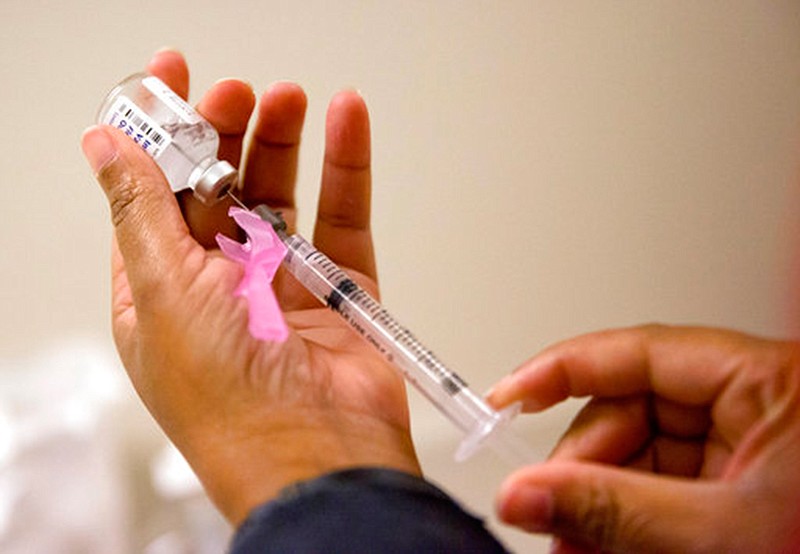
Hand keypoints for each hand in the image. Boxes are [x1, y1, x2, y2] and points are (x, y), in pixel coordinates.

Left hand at [81, 50, 419, 524]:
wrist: (315, 453)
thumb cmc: (227, 399)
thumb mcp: (163, 291)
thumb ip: (138, 210)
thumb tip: (101, 146)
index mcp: (162, 290)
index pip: (153, 195)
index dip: (159, 135)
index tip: (171, 77)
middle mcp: (220, 285)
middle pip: (219, 189)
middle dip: (224, 135)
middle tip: (237, 93)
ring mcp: (282, 286)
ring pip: (282, 197)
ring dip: (283, 143)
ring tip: (288, 97)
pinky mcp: (339, 289)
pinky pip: (343, 217)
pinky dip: (346, 167)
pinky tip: (346, 121)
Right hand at [488, 324, 799, 552]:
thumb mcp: (720, 533)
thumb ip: (613, 510)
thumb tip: (526, 492)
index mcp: (766, 381)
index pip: (637, 351)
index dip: (561, 369)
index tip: (507, 398)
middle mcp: (753, 403)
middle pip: (631, 408)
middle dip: (583, 466)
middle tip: (547, 512)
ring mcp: (745, 444)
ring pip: (641, 453)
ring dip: (600, 501)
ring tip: (574, 544)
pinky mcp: (740, 483)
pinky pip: (662, 485)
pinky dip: (629, 518)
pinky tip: (605, 546)